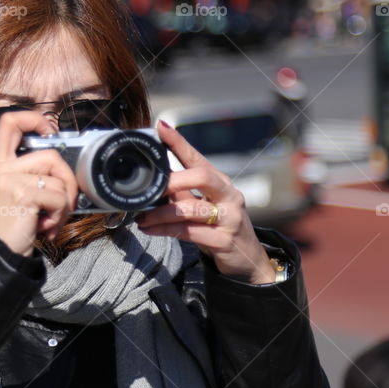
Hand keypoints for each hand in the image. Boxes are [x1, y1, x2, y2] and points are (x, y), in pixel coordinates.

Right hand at [0, 112, 77, 256]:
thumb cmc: (11, 224)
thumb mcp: (13, 191)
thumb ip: (29, 172)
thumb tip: (61, 165)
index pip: (10, 121)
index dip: (34, 119)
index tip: (48, 131)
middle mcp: (0, 167)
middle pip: (49, 153)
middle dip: (67, 177)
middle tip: (65, 199)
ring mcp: (9, 179)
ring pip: (58, 178)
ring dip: (64, 203)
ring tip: (51, 219)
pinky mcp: (22, 194)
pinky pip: (58, 197)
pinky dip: (60, 215)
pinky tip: (46, 226)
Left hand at [135, 121, 276, 283]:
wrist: (248, 260)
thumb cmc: (219, 228)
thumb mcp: (202, 207)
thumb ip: (181, 194)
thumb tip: (152, 183)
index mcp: (220, 183)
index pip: (198, 157)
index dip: (179, 142)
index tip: (161, 127)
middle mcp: (228, 195)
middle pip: (201, 176)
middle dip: (172, 180)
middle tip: (150, 188)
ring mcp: (229, 218)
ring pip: (190, 208)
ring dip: (160, 213)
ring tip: (141, 217)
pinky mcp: (224, 240)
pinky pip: (188, 232)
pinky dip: (165, 230)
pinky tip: (150, 230)